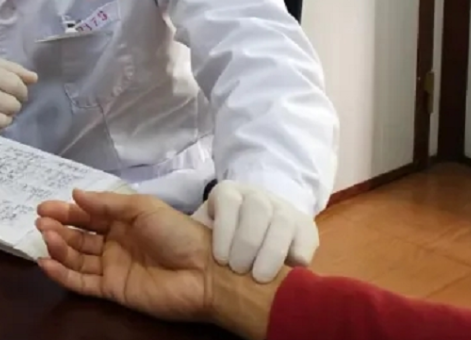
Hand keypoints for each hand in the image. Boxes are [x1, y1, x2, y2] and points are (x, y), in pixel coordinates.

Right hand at [35, 190, 214, 323]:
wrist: (204, 273)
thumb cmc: (176, 233)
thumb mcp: (143, 208)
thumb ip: (107, 203)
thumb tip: (75, 194)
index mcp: (123, 221)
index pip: (88, 215)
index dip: (66, 211)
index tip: (44, 207)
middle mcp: (114, 243)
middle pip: (79, 236)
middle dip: (58, 228)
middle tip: (40, 222)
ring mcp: (112, 268)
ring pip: (76, 258)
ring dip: (58, 247)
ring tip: (45, 237)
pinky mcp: (112, 290)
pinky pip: (82, 282)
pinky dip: (63, 274)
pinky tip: (46, 263)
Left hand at [191, 180, 317, 282]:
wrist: (256, 231)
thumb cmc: (220, 238)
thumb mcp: (199, 229)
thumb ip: (185, 234)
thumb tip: (164, 246)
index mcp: (227, 193)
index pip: (227, 200)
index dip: (225, 229)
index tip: (220, 259)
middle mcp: (257, 196)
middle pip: (257, 210)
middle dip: (248, 241)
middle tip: (238, 270)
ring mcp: (283, 209)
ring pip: (282, 222)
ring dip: (271, 252)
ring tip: (260, 277)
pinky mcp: (305, 227)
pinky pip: (306, 238)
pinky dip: (298, 255)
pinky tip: (289, 271)